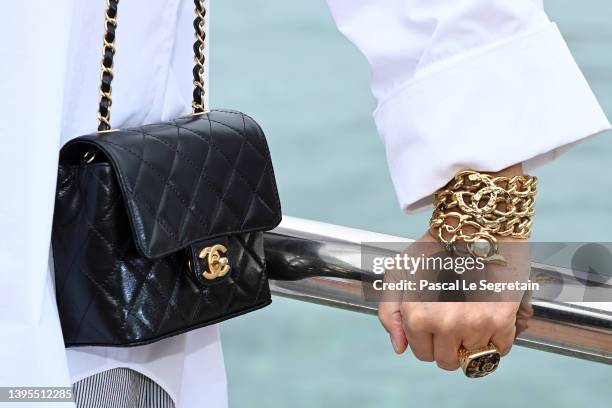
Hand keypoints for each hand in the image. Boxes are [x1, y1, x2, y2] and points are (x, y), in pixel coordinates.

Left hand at [378, 231, 531, 370]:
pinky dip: (497, 338)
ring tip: (471, 310)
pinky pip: (500, 349)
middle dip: (449, 345)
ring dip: (474, 339)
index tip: (435, 320)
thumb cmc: (434, 248)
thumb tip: (400, 348)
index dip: (428, 340)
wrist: (475, 227)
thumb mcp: (399, 273)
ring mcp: (474, 325)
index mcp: (416, 316)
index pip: (422, 354)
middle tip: (453, 318)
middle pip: (448, 361)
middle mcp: (444, 324)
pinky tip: (489, 314)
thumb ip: (390, 312)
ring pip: (474, 357)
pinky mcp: (502, 320)